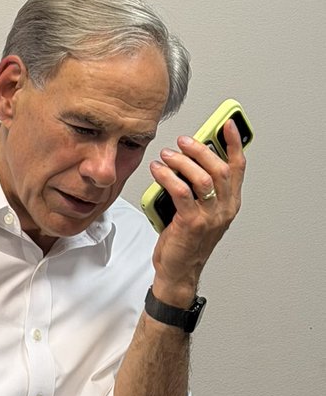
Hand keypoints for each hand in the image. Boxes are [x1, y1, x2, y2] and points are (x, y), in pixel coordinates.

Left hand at [149, 118, 246, 305]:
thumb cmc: (186, 239)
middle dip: (200, 149)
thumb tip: (188, 157)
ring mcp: (209, 218)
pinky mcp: (191, 224)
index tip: (227, 124)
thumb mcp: (199, 209)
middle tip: (183, 141)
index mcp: (230, 204)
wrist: (178, 270)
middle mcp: (224, 210)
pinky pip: (181, 192)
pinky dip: (167, 176)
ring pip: (201, 178)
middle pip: (218, 169)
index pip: (237, 168)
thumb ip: (199, 187)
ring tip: (167, 155)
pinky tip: (157, 170)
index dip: (233, 144)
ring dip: (181, 162)